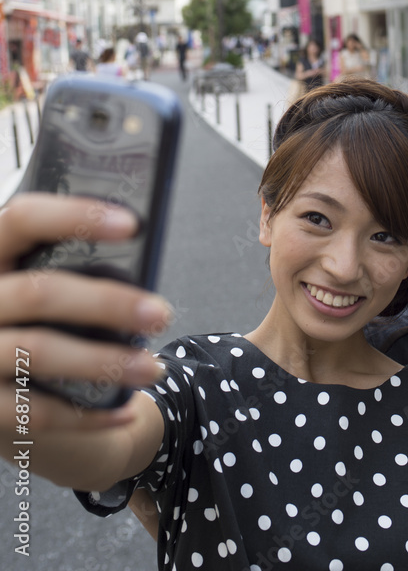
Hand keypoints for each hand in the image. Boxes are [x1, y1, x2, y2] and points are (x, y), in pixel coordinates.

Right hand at [0, 193, 170, 445]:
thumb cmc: (31, 319)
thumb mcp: (33, 279)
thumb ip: (66, 264)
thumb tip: (140, 255)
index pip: (22, 219)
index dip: (74, 216)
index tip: (131, 224)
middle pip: (39, 292)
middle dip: (108, 303)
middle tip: (160, 313)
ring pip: (40, 351)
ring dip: (106, 361)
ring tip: (153, 368)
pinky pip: (35, 411)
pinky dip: (86, 414)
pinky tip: (126, 410)